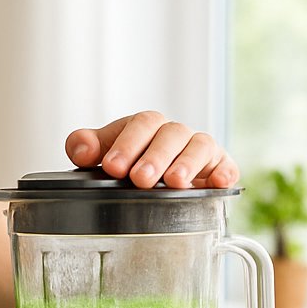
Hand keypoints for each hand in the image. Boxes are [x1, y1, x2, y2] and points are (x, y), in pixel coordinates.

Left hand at [65, 111, 237, 188]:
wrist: (155, 183)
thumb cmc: (129, 164)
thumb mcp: (104, 154)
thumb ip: (85, 147)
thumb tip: (80, 149)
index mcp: (147, 126)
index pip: (141, 124)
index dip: (127, 144)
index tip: (112, 167)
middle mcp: (175, 134)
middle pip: (170, 135)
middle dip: (155, 157)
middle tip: (140, 180)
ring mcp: (199, 150)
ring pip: (199, 147)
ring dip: (187, 163)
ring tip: (173, 182)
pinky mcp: (219, 168)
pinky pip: (226, 167)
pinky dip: (224, 172)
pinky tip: (218, 182)